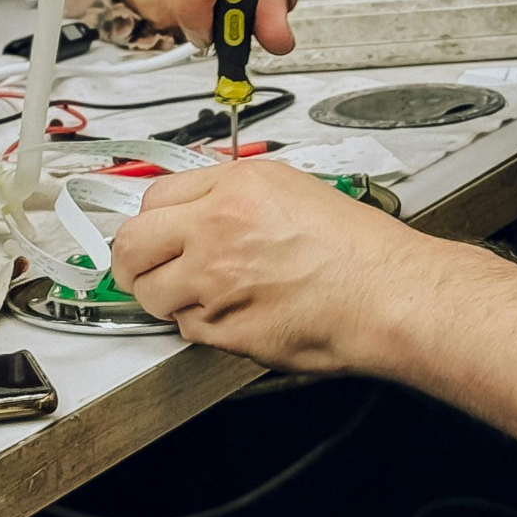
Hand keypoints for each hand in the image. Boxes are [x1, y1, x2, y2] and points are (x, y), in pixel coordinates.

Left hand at [110, 161, 442, 373]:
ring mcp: (214, 280)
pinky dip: (200, 326)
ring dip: (167, 297)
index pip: (154, 197)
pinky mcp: (222, 327)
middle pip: (132, 245)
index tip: (151, 231)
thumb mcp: (294, 190)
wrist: (385, 293)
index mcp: (235, 187)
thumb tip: (202, 207)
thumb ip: (237, 196)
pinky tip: (233, 314)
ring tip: (199, 295)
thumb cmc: (358, 249)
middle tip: (140, 269)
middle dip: (131, 261)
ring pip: (153, 294)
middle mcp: (216, 229)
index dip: (151, 218)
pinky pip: (187, 328)